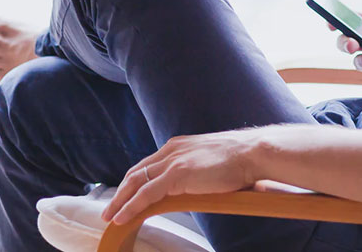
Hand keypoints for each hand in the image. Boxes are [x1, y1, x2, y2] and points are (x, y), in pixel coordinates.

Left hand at [99, 129, 260, 225]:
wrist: (251, 153)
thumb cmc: (239, 159)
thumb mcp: (209, 161)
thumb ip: (196, 170)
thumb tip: (194, 186)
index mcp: (178, 145)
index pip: (147, 164)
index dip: (133, 181)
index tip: (124, 194)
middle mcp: (171, 149)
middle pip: (136, 172)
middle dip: (120, 192)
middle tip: (109, 208)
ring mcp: (172, 161)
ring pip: (136, 182)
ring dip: (120, 200)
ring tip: (109, 216)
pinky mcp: (176, 174)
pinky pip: (146, 193)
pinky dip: (131, 205)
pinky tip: (122, 217)